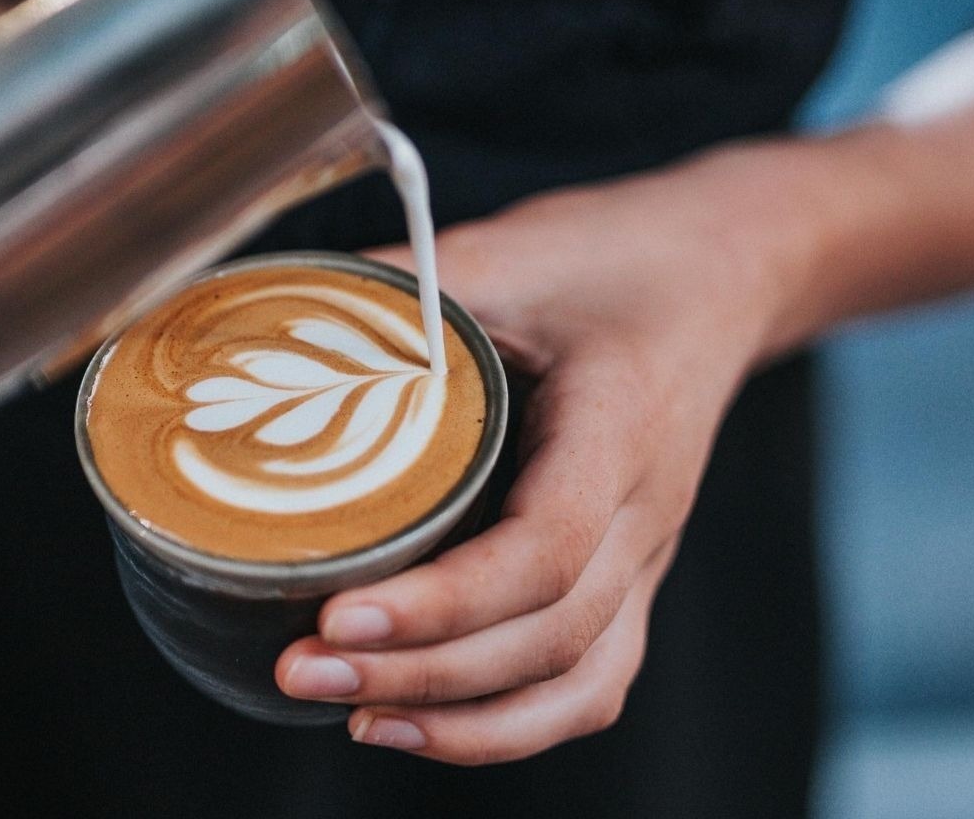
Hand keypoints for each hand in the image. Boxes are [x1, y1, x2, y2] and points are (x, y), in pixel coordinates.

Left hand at [272, 154, 807, 764]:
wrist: (720, 272)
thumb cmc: (611, 257)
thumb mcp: (503, 247)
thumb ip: (390, 286)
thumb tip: (253, 316)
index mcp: (620, 424)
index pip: (545, 547)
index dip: (442, 600)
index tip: (338, 614)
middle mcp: (648, 510)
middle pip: (550, 634)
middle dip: (421, 672)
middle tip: (303, 670)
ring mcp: (648, 555)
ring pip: (579, 682)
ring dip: (464, 721)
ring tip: (353, 716)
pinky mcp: (631, 578)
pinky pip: (590, 684)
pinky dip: (510, 725)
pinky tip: (419, 724)